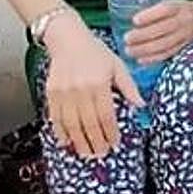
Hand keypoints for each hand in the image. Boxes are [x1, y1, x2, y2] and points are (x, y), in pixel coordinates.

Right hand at [44, 15, 142, 158]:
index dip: (110, 132)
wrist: (68, 39)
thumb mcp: (117, 66)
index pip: (105, 115)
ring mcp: (63, 92)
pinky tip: (67, 142)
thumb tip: (141, 106)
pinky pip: (55, 118)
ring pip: (71, 124)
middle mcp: (80, 89)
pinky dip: (61, 132)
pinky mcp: (51, 93)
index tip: (114, 143)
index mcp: (99, 83)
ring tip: (86, 153)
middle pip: (88, 123)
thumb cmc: (96, 52)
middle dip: (96, 142)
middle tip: (101, 154)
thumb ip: (129, 87)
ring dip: (79, 142)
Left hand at [126, 0, 192, 64]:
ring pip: (164, 44)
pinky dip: (153, 58)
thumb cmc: (179, 10)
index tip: (134, 20)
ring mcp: (184, 35)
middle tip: (127, 38)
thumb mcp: (171, 2)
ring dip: (145, 49)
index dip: (150, 15)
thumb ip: (154, 9)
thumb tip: (127, 16)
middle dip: (143, 35)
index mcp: (178, 7)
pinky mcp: (183, 47)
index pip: (165, 9)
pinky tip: (140, 60)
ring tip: (129, 50)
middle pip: (163, 29)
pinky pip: (168, 54)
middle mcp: (183, 21)